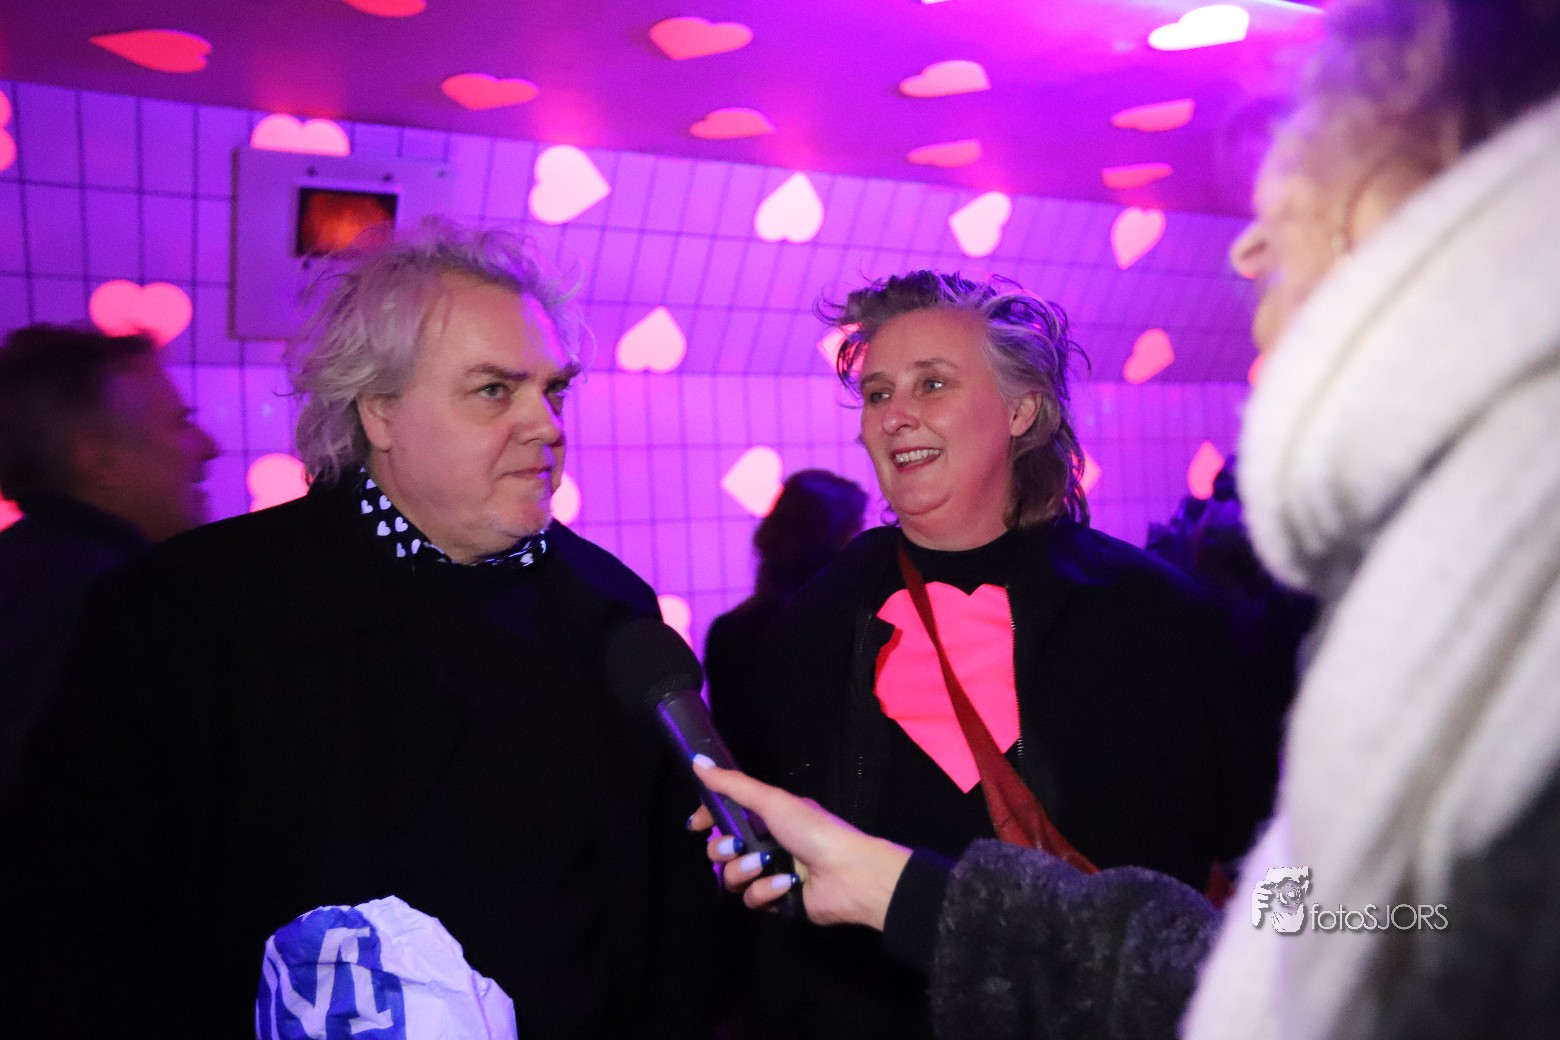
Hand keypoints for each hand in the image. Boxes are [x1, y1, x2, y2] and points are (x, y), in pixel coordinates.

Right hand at [688, 757, 911, 930]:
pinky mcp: (776, 902)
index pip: (724, 817)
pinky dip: (767, 891)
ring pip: (731, 878)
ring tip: (766, 865)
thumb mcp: (772, 801)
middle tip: (736, 846)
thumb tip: (696, 761)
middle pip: (720, 850)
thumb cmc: (813, 831)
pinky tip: (786, 885)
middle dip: (722, 849)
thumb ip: (733, 785)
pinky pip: (752, 899)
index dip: (707, 820)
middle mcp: (765, 844)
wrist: (848, 873)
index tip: (695, 825)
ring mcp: (769, 874)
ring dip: (745, 871)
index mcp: (765, 818)